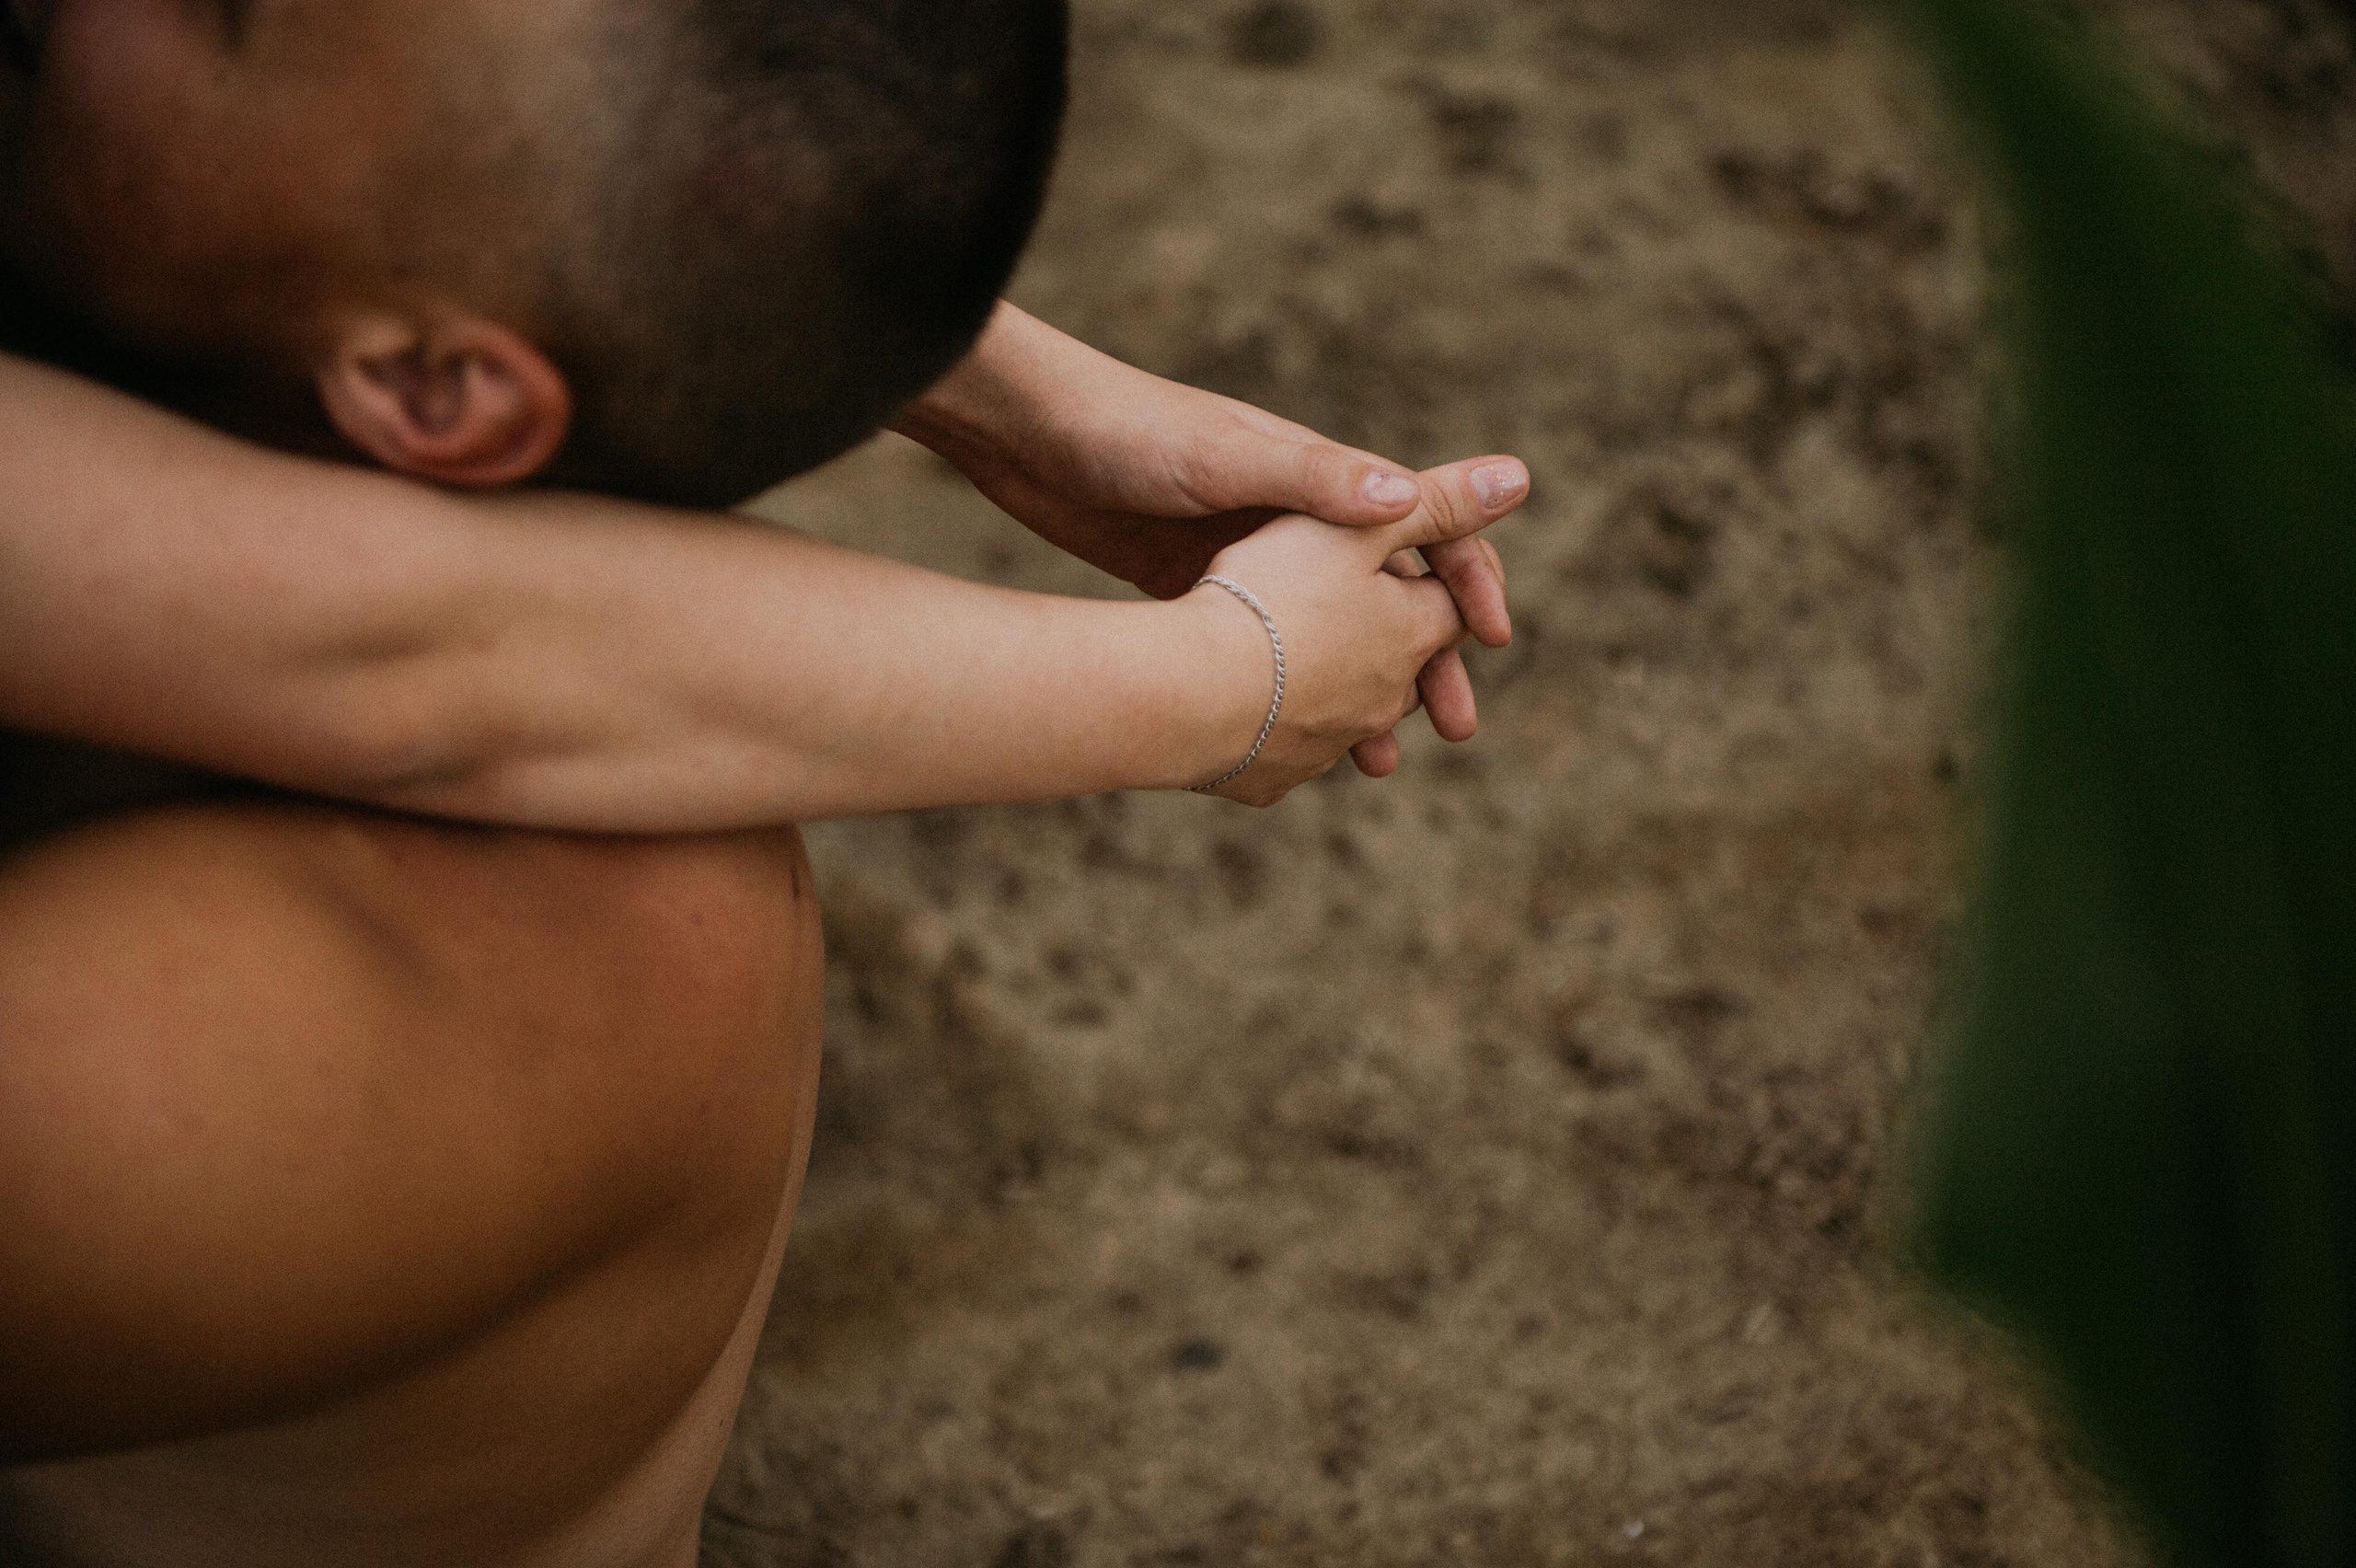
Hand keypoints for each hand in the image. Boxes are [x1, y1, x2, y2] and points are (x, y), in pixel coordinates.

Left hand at [893, 306, 1517, 765]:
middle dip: (1428, 663)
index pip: (1429, 526)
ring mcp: (1247, 560)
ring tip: (1378, 767)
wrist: (1027, 437)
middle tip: (1453, 731)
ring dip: (1363, 699)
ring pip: (1331, 641)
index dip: (1469, 581)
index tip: (1494, 643)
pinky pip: (1267, 657)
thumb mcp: (1229, 459)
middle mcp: (1296, 519)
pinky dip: (1292, 703)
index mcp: (1321, 480)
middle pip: (1390, 597)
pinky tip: (1293, 751)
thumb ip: (1320, 481)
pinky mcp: (1196, 590)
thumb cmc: (1131, 432)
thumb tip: (1414, 495)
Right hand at [1184, 457, 1526, 806]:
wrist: (1188, 690)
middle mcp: (1382, 697)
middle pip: (1409, 671)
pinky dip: (1280, 734)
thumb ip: (1436, 502)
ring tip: (1323, 691)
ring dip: (1345, 702)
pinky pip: (1284, 754)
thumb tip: (1518, 477)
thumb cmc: (1269, 596)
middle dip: (1405, 655)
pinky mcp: (1270, 779)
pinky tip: (1251, 718)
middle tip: (1399, 651)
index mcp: (1410, 632)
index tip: (1451, 582)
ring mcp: (1326, 745)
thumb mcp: (1354, 529)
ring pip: (1351, 720)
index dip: (1457, 587)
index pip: (1457, 607)